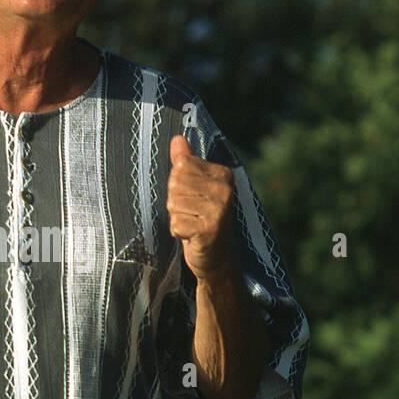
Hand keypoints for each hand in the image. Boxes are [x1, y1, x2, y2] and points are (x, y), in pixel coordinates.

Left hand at [166, 134, 236, 282]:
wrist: (218, 259)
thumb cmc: (202, 220)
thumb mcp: (196, 189)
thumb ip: (187, 162)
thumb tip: (177, 139)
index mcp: (223, 174)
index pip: (181, 166)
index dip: (178, 184)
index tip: (193, 198)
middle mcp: (224, 189)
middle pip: (175, 184)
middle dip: (176, 202)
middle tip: (191, 214)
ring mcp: (219, 210)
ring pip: (174, 203)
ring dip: (177, 218)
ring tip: (192, 224)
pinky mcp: (210, 229)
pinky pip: (176, 224)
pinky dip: (178, 233)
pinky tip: (193, 237)